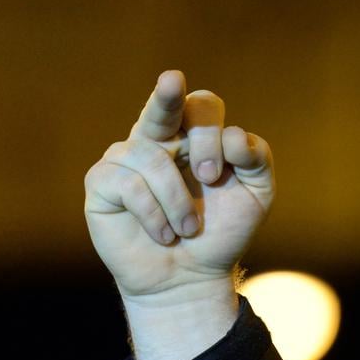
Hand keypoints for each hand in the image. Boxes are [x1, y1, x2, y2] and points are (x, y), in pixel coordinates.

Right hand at [84, 70, 273, 301]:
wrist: (190, 278)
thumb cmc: (220, 233)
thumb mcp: (256, 195)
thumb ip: (257, 159)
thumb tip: (236, 136)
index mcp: (194, 135)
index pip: (202, 107)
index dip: (211, 132)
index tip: (216, 174)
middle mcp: (157, 139)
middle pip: (163, 105)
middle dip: (166, 93)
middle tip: (172, 81)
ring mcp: (125, 158)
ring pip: (151, 157)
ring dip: (176, 200)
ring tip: (187, 229)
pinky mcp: (102, 183)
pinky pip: (128, 184)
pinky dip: (153, 213)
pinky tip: (163, 234)